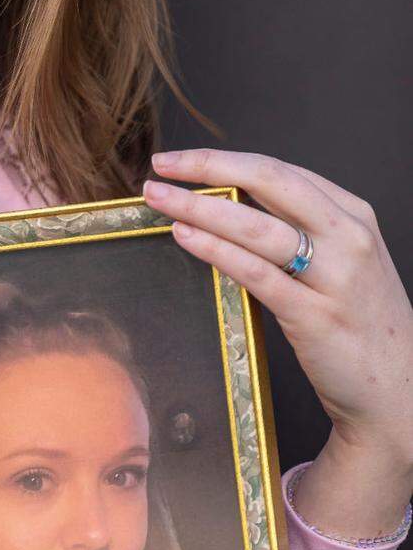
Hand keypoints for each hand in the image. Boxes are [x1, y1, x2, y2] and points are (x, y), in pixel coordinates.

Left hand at [143, 149, 412, 484]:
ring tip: (159, 199)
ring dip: (200, 207)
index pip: (280, 171)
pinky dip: (217, 250)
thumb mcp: (342, 263)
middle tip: (161, 166)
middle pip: (269, 182)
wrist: (399, 390)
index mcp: (353, 216)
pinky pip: (257, 273)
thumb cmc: (360, 324)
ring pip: (258, 226)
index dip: (223, 160)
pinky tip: (185, 237)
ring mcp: (336, 277)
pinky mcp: (316, 317)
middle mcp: (349, 237)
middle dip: (207, 167)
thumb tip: (229, 208)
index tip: (180, 161)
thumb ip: (300, 232)